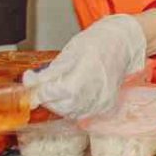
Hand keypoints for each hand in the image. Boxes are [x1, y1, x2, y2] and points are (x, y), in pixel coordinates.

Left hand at [23, 14, 147, 118]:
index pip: (51, 93)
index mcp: (83, 76)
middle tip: (45, 83)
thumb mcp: (69, 52)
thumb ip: (50, 72)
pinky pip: (83, 113)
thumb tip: (31, 83)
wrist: (124, 44)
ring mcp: (101, 101)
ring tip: (61, 86)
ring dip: (59, 103)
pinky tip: (75, 92)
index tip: (30, 80)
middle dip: (47, 97)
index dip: (37, 90)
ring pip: (69, 112)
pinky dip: (74, 106)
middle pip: (59, 106)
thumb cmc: (99, 43)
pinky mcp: (105, 105)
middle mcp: (94, 92)